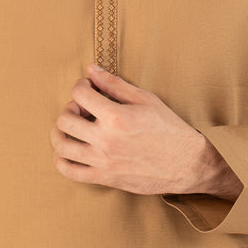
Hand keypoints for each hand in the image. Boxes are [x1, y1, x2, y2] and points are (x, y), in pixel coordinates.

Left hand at [50, 64, 241, 198]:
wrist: (188, 163)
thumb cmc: (169, 129)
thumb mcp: (145, 99)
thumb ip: (115, 84)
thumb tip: (91, 69)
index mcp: (117, 117)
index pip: (79, 94)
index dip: (80, 86)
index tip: (88, 87)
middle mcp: (106, 140)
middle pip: (64, 120)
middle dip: (68, 109)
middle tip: (81, 109)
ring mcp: (103, 161)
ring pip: (61, 146)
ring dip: (60, 133)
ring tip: (73, 129)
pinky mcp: (105, 178)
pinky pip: (70, 172)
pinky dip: (62, 160)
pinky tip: (70, 151)